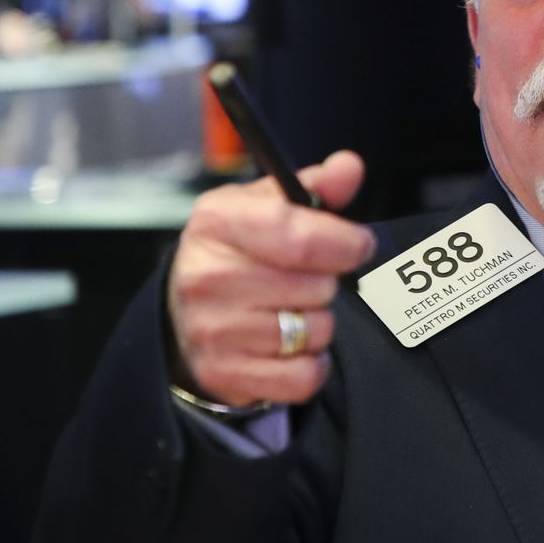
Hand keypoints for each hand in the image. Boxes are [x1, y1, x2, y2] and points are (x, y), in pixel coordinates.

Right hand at [167, 150, 373, 406]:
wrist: (184, 314)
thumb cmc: (236, 252)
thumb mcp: (266, 205)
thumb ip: (316, 186)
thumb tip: (349, 167)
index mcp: (217, 222)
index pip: (299, 237)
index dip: (345, 242)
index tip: (359, 245)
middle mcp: (206, 276)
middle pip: (316, 286)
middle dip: (326, 282)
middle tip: (305, 280)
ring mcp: (212, 330)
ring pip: (316, 330)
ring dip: (318, 322)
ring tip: (291, 310)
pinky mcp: (225, 374)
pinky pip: (304, 375)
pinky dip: (310, 363)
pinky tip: (289, 346)